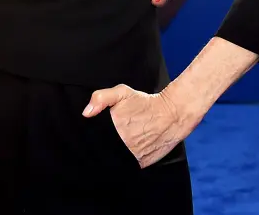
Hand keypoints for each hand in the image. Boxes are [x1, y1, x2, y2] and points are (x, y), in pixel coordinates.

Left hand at [82, 85, 197, 166]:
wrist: (172, 114)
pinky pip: (130, 165)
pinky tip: (131, 147)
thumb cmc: (145, 103)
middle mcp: (123, 145)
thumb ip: (101, 98)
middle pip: (104, 150)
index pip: (94, 139)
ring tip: (125, 139)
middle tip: (114, 134)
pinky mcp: (144, 163)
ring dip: (116, 152)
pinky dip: (128, 159)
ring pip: (116, 158)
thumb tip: (86, 113)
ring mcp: (134, 156)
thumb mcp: (122, 92)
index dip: (92, 137)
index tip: (96, 132)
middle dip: (103, 144)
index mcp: (113, 129)